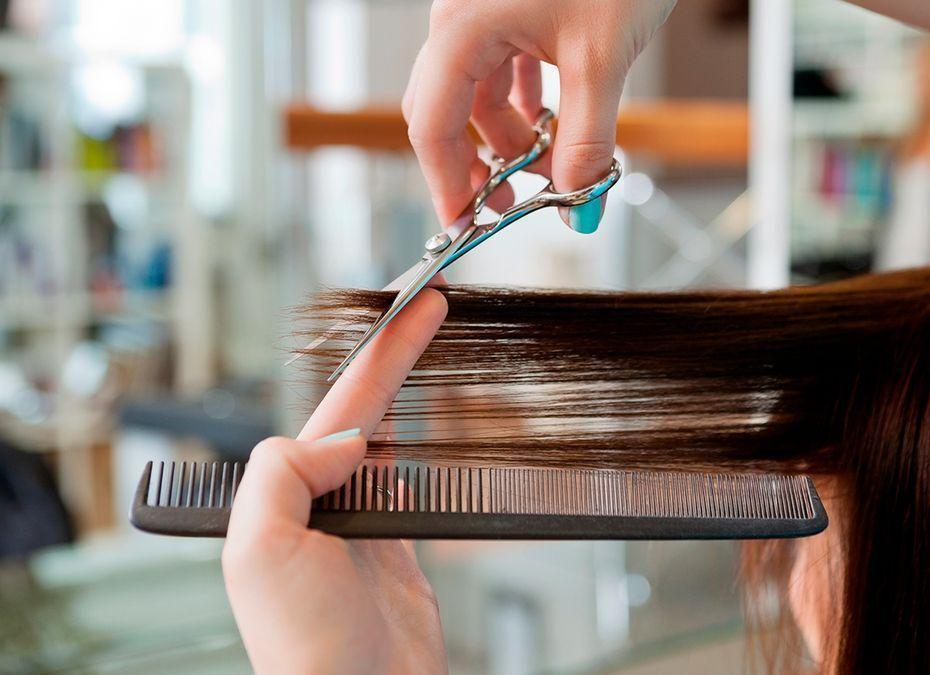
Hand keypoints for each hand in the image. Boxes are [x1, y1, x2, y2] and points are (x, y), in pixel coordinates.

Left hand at [222, 289, 448, 673]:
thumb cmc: (305, 651)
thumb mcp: (261, 550)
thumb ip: (285, 473)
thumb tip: (342, 439)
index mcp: (283, 496)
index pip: (339, 407)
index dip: (380, 354)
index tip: (412, 310)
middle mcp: (319, 503)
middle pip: (364, 411)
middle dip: (394, 356)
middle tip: (429, 306)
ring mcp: (360, 526)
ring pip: (386, 439)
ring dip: (404, 391)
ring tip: (421, 344)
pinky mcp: (397, 551)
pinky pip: (409, 483)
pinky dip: (419, 446)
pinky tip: (420, 426)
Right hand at [402, 0, 675, 224]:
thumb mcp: (602, 58)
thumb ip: (589, 139)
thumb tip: (581, 203)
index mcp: (463, 27)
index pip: (431, 125)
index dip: (446, 182)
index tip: (467, 226)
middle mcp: (462, 19)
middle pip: (447, 111)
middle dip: (478, 165)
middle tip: (511, 207)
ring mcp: (486, 12)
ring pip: (479, 93)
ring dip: (510, 138)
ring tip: (549, 171)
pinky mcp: (513, 8)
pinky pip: (503, 69)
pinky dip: (526, 106)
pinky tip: (552, 127)